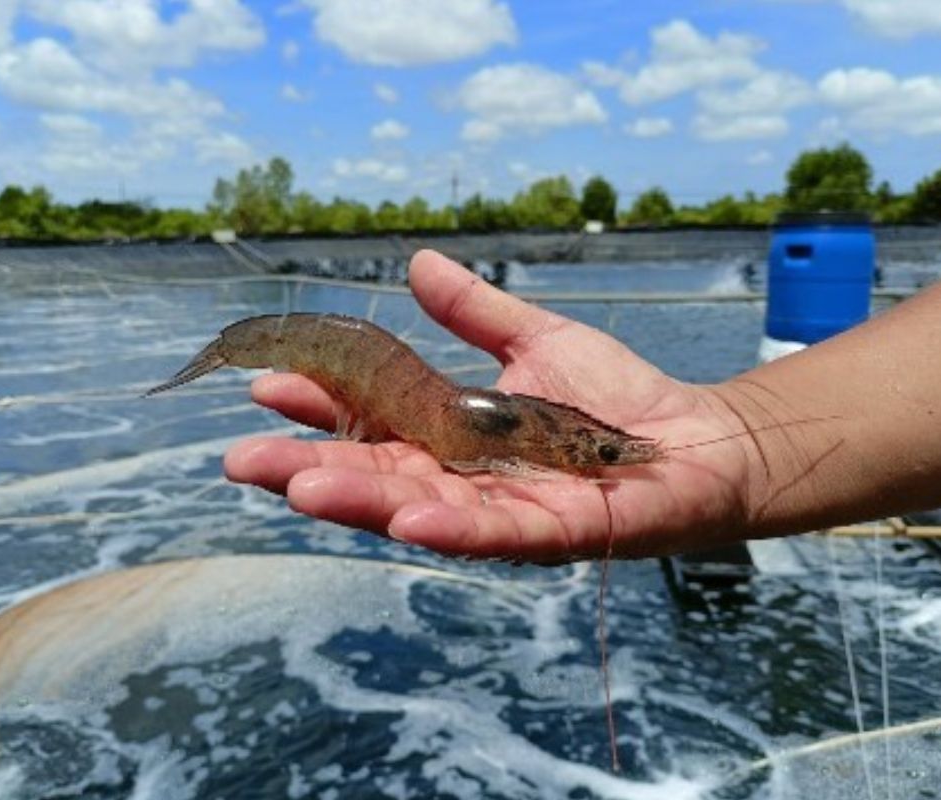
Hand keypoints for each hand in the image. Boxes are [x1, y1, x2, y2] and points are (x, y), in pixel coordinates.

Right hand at [225, 249, 761, 561]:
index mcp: (450, 436)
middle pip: (376, 477)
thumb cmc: (617, 399)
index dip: (321, 407)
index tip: (267, 383)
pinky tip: (405, 522)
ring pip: (417, 511)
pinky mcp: (551, 534)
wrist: (698, 441)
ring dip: (359, 502)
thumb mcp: (537, 340)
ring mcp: (502, 512)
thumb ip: (477, 312)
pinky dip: (449, 530)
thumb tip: (420, 262)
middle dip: (309, 468)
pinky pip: (494, 536)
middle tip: (242, 460)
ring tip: (299, 487)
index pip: (372, 423)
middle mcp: (463, 481)